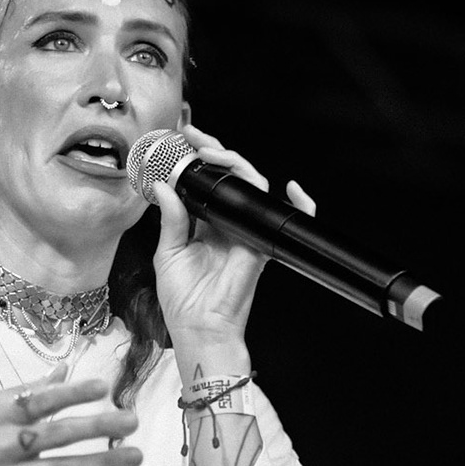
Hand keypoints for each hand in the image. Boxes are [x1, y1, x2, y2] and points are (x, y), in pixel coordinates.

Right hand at [0, 369, 141, 465]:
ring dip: (102, 463)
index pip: (40, 401)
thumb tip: (63, 372)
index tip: (103, 387)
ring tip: (133, 455)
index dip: (72, 393)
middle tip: (132, 420)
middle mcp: (3, 446)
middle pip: (58, 436)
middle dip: (99, 427)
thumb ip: (24, 391)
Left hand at [150, 122, 317, 354]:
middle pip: (229, 177)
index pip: (204, 182)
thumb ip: (171, 218)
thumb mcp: (167, 253)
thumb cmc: (182, 300)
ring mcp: (245, 231)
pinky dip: (299, 204)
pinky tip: (291, 188)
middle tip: (194, 136)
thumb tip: (165, 185)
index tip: (180, 140)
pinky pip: (284, 219)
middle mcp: (226, 223)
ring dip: (236, 163)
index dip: (195, 159)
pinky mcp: (260, 244)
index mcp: (202, 224)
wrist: (200, 328)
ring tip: (212, 153)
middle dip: (215, 150)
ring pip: (252, 187)